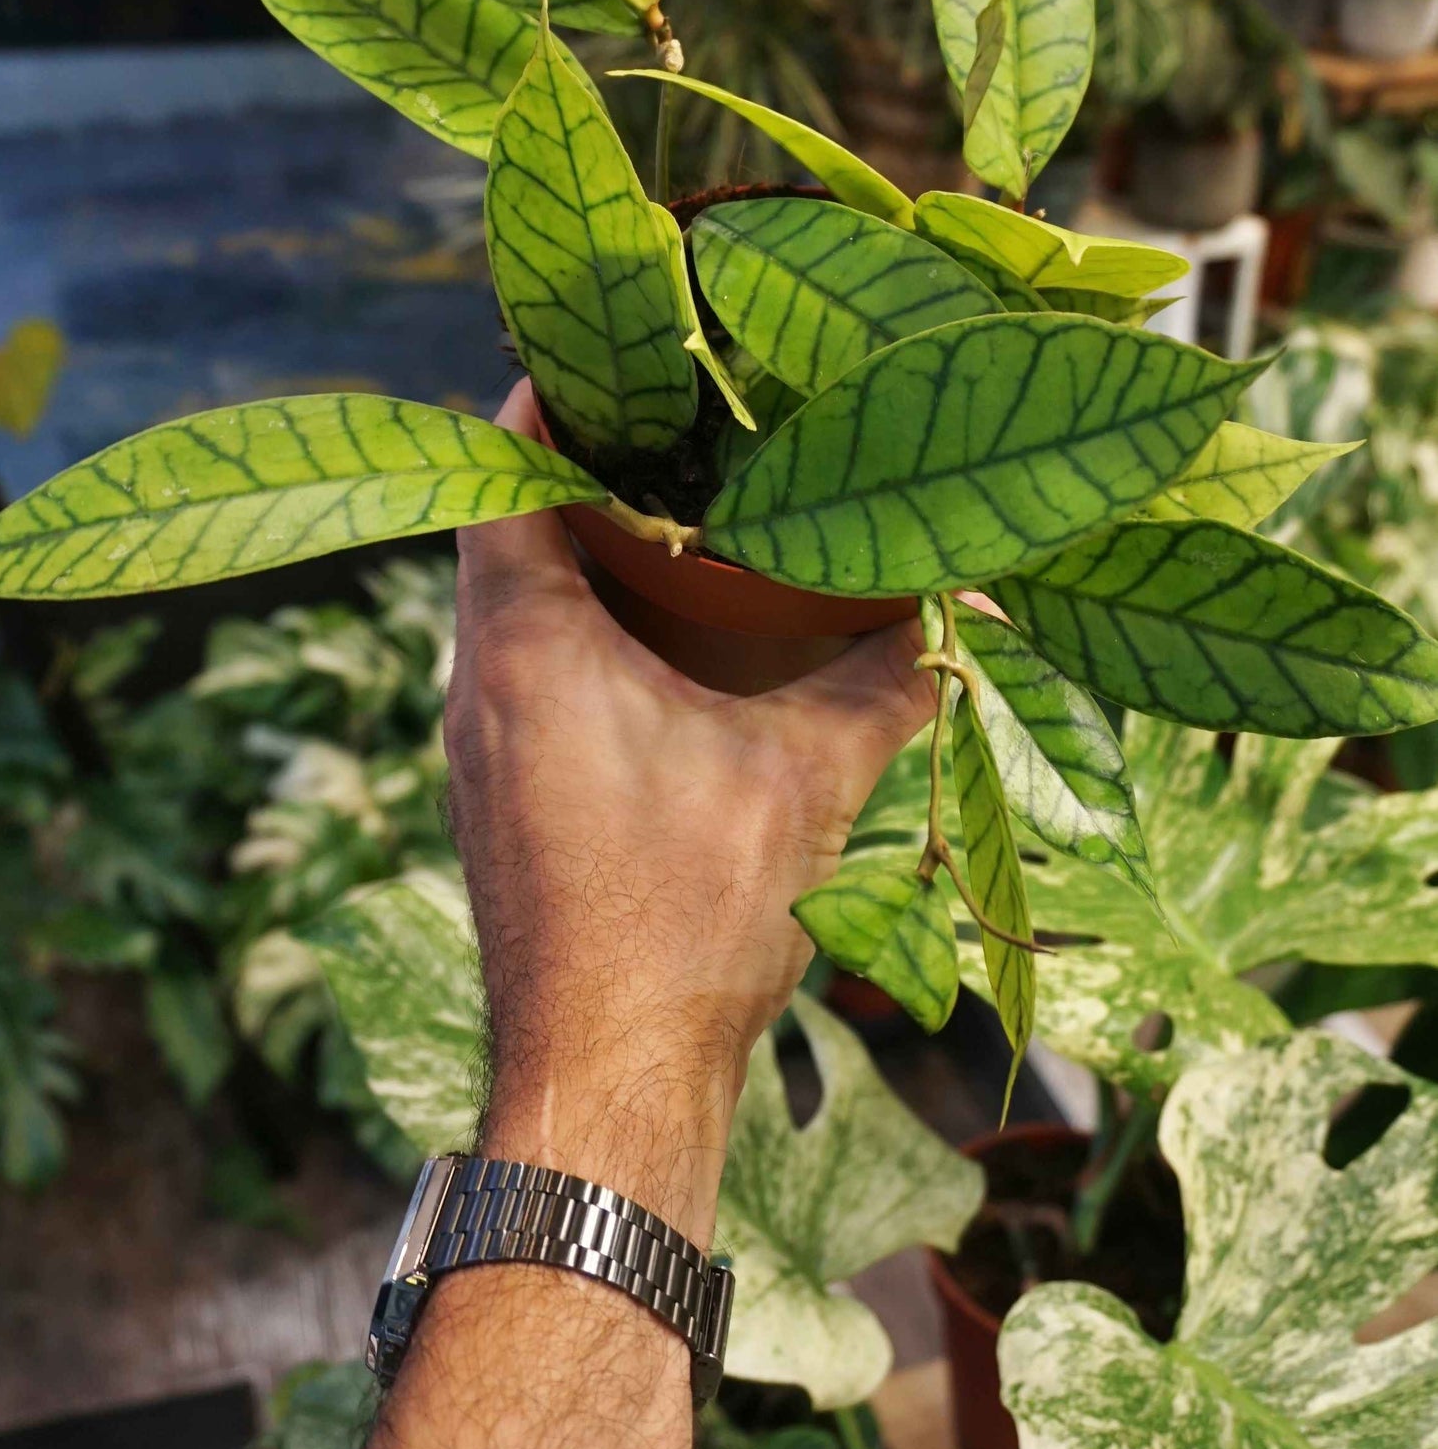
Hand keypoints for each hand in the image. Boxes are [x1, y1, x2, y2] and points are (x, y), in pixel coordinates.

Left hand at [444, 379, 935, 1241]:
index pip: (498, 477)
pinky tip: (673, 666)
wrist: (607, 1088)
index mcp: (523, 647)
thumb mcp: (807, 782)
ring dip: (587, 573)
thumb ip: (886, 685)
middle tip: (679, 438)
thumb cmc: (687, 922)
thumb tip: (972, 618)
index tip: (617, 360)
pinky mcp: (500, 813)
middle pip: (507, 538)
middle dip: (588, 483)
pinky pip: (527, 686)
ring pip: (516, 620)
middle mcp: (476, 689)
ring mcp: (478, 757)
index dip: (549, 405)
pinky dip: (586, 649)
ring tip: (688, 536)